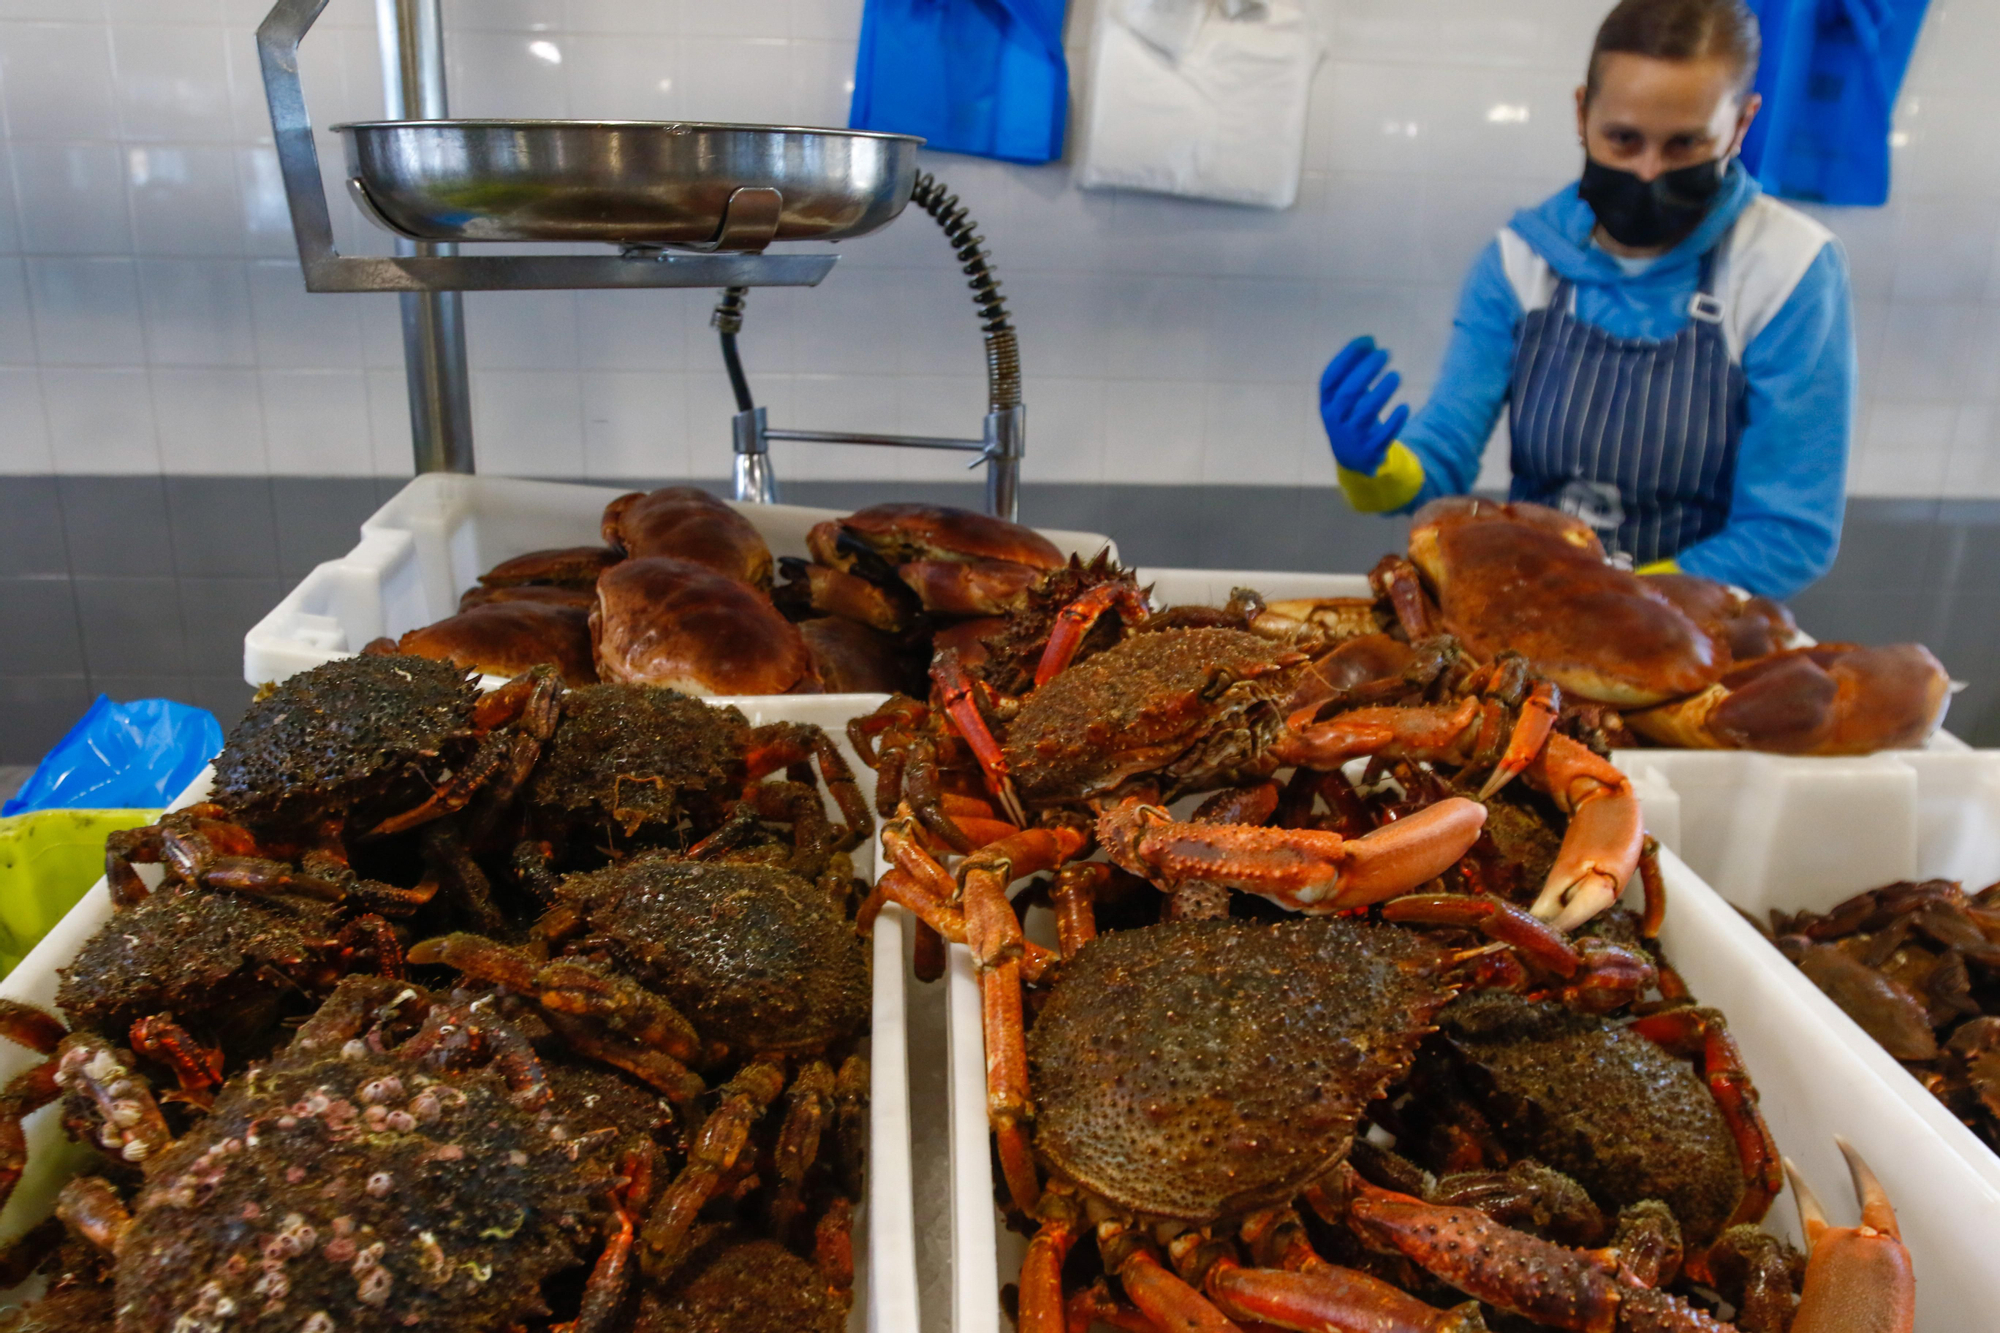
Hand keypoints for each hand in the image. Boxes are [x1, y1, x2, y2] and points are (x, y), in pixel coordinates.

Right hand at [1319, 335, 1409, 473]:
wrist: (1352, 458)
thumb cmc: (1351, 416)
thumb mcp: (1345, 397)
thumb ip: (1354, 371)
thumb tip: (1369, 340)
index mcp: (1327, 403)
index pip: (1331, 377)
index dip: (1347, 356)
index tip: (1368, 340)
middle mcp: (1335, 419)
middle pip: (1348, 392)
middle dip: (1367, 370)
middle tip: (1386, 353)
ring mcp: (1352, 436)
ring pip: (1365, 412)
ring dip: (1382, 391)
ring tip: (1396, 375)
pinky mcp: (1370, 450)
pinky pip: (1384, 435)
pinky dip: (1395, 421)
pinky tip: (1405, 407)